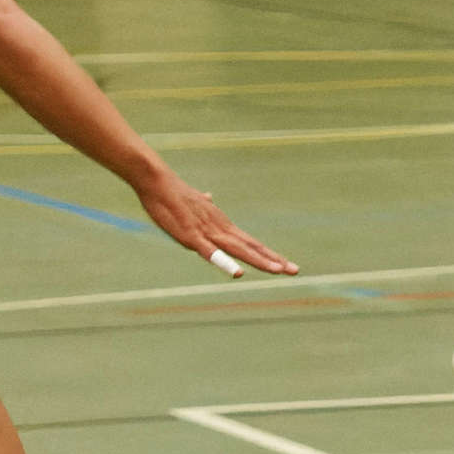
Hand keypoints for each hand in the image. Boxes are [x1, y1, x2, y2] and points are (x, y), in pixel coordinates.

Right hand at [134, 168, 295, 274]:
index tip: (286, 264)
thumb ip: (204, 206)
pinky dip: (225, 263)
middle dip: (273, 260)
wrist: (158, 181)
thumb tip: (209, 196)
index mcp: (222, 227)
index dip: (268, 254)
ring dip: (258, 261)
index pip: (250, 243)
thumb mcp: (195, 202)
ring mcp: (208, 232)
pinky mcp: (192, 236)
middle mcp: (221, 230)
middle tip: (296, 270)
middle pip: (251, 248)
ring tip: (277, 271)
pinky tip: (237, 272)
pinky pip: (210, 253)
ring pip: (238, 250)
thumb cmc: (174, 194)